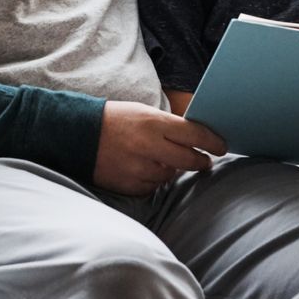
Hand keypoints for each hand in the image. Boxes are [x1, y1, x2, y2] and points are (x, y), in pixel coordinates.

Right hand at [93, 101, 225, 195]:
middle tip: (205, 161)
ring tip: (161, 159)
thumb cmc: (114, 120)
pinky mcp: (129, 185)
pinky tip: (144, 168)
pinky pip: (153, 187)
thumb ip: (169, 126)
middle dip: (201, 161)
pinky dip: (153, 179)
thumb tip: (196, 138)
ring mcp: (138, 169)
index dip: (212, 142)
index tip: (221, 146)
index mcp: (153, 123)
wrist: (76, 135)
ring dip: (172, 169)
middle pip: (189, 160)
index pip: (194, 134)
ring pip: (170, 175)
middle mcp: (148, 147)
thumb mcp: (143, 112)